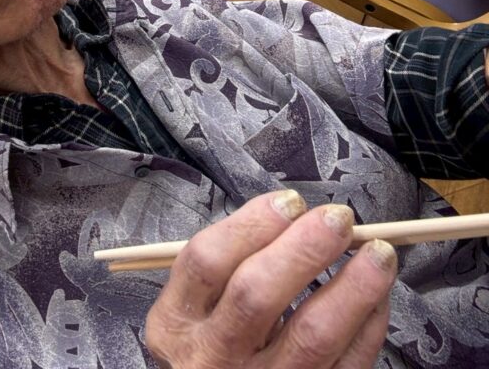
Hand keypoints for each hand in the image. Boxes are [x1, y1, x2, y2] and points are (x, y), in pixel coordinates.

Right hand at [144, 190, 395, 368]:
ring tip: (379, 253)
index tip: (292, 201)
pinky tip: (377, 297)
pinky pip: (343, 368)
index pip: (207, 261)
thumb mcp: (198, 305)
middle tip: (339, 218)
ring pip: (310, 337)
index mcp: (176, 321)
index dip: (252, 224)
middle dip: (304, 248)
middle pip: (256, 294)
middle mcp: (210, 358)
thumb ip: (232, 263)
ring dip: (352, 288)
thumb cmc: (212, 341)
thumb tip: (301, 218)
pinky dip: (367, 328)